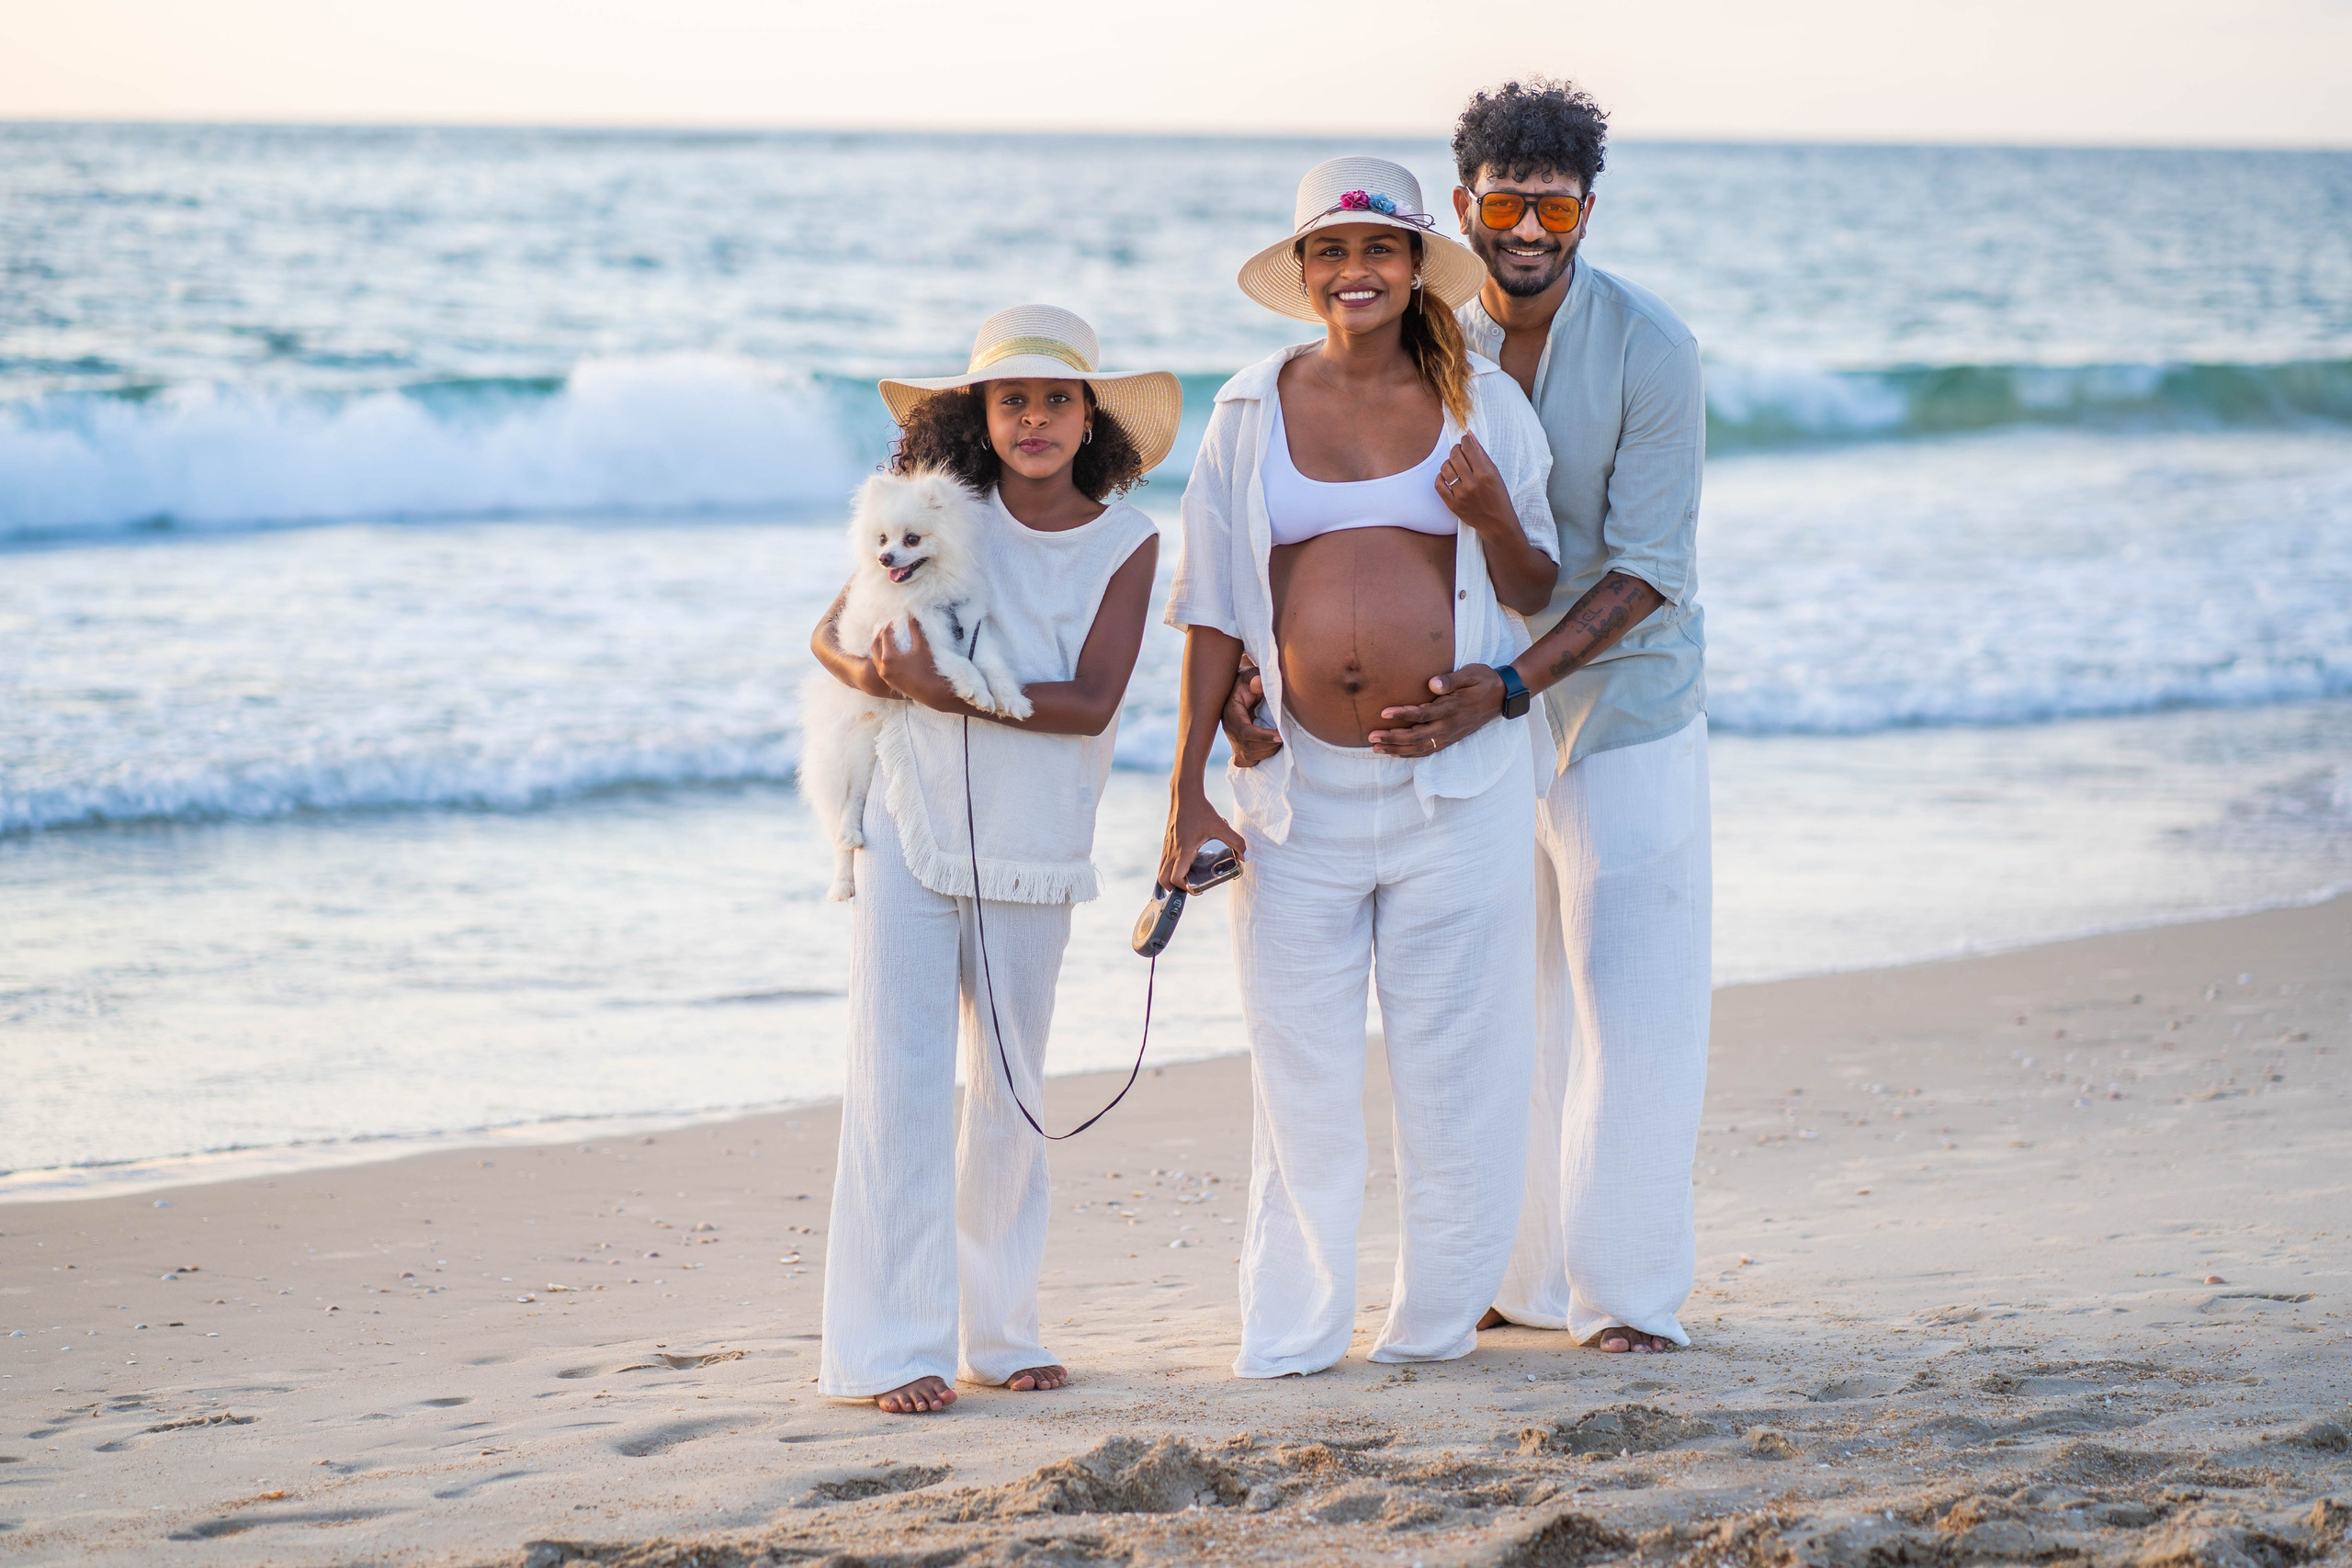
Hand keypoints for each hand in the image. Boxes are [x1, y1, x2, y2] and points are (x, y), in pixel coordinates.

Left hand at [869, 618, 957, 712]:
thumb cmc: (928, 668)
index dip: (889, 627)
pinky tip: (890, 655)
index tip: (895, 621)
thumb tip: (911, 615)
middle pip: (875, 646)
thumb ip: (915, 630)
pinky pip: (880, 667)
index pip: (885, 636)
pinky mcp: (889, 683)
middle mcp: (883, 668)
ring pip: (875, 658)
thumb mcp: (922, 646)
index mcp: (889, 658)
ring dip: (879, 647)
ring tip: (886, 640)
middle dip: (880, 635)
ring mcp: (885, 676)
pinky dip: (881, 659)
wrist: (932, 692)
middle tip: (887, 628)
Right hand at [1160, 792, 1245, 892]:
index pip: (1176, 878)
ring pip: (1161, 871)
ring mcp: (1167, 846)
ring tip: (1188, 878)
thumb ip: (1236, 842)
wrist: (1185, 794)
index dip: (1185, 888)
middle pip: (1162, 879)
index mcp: (1183, 850)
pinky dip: (1171, 868)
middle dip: (1174, 888)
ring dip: (1171, 879)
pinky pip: (1164, 861)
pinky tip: (1186, 862)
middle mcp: (1172, 850)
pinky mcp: (1167, 842)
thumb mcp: (1221, 826)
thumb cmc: (1201, 810)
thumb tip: (1245, 857)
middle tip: (1189, 886)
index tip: (1198, 888)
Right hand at [1221, 666, 1281, 767]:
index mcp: (1230, 713)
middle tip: (1285, 738)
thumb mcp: (1252, 674)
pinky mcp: (1237, 748)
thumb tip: (1258, 684)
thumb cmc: (1250, 680)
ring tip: (1280, 741)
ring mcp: (1231, 740)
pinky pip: (1247, 762)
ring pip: (1249, 756)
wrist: (1242, 688)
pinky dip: (1260, 759)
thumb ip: (1256, 677)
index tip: (1280, 736)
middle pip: (1248, 748)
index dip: (1263, 737)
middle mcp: (1228, 729)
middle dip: (1269, 746)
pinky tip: (1269, 748)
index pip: (1245, 732)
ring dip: (1268, 752)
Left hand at [1367, 664, 1505, 756]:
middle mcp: (1449, 726)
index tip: (1383, 713)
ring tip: (1376, 748)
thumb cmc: (1483, 681)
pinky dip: (1410, 755)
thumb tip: (1433, 684)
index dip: (1403, 714)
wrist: (1502, 697)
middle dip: (1393, 737)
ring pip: (1420, 748)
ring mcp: (1449, 735)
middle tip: (1371, 736)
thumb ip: (1451, 679)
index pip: (1423, 715)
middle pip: (1417, 736)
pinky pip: (1427, 751)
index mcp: (1452, 708)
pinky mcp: (1450, 739)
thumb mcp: (1470, 674)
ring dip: (1397, 749)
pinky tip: (1395, 753)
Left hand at [1433, 431, 1514, 537]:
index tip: (1465, 441)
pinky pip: (1439, 484)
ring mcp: (1461, 494)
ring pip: (1445, 468)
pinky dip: (1441, 477)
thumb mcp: (1494, 472)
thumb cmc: (1497, 495)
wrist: (1496, 521)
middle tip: (1458, 451)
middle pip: (1455, 455)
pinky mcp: (1452, 504)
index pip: (1468, 447)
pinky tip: (1447, 476)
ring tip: (1455, 465)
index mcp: (1485, 473)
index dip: (1464, 441)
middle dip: (1455, 449)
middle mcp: (1472, 483)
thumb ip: (1481, 453)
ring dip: (1448, 462)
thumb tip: (1469, 434)